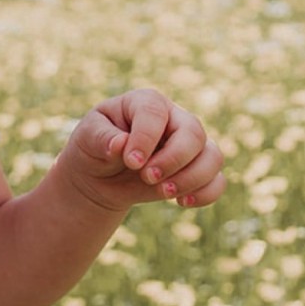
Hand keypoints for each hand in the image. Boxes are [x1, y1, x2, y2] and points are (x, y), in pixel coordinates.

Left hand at [58, 88, 226, 213]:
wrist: (101, 176)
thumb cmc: (94, 147)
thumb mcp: (87, 138)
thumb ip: (101, 137)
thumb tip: (120, 144)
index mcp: (146, 102)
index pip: (155, 113)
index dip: (146, 138)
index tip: (131, 162)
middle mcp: (174, 119)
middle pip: (193, 133)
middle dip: (172, 160)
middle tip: (147, 177)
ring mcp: (190, 144)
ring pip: (212, 156)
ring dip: (191, 179)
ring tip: (164, 193)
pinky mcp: (197, 169)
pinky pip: (218, 180)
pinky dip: (205, 194)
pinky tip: (181, 203)